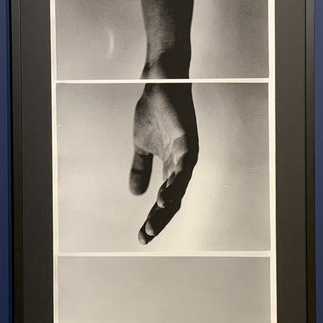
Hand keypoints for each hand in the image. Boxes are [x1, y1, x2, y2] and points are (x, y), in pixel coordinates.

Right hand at [128, 83, 198, 243]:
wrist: (159, 85)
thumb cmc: (154, 113)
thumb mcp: (141, 146)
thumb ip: (140, 168)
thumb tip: (135, 193)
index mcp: (172, 167)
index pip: (164, 200)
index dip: (155, 218)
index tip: (142, 236)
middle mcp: (182, 164)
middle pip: (174, 198)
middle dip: (161, 217)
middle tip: (147, 234)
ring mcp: (186, 152)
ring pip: (180, 185)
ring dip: (168, 203)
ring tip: (156, 216)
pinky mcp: (187, 139)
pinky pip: (183, 165)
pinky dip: (175, 181)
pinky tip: (164, 194)